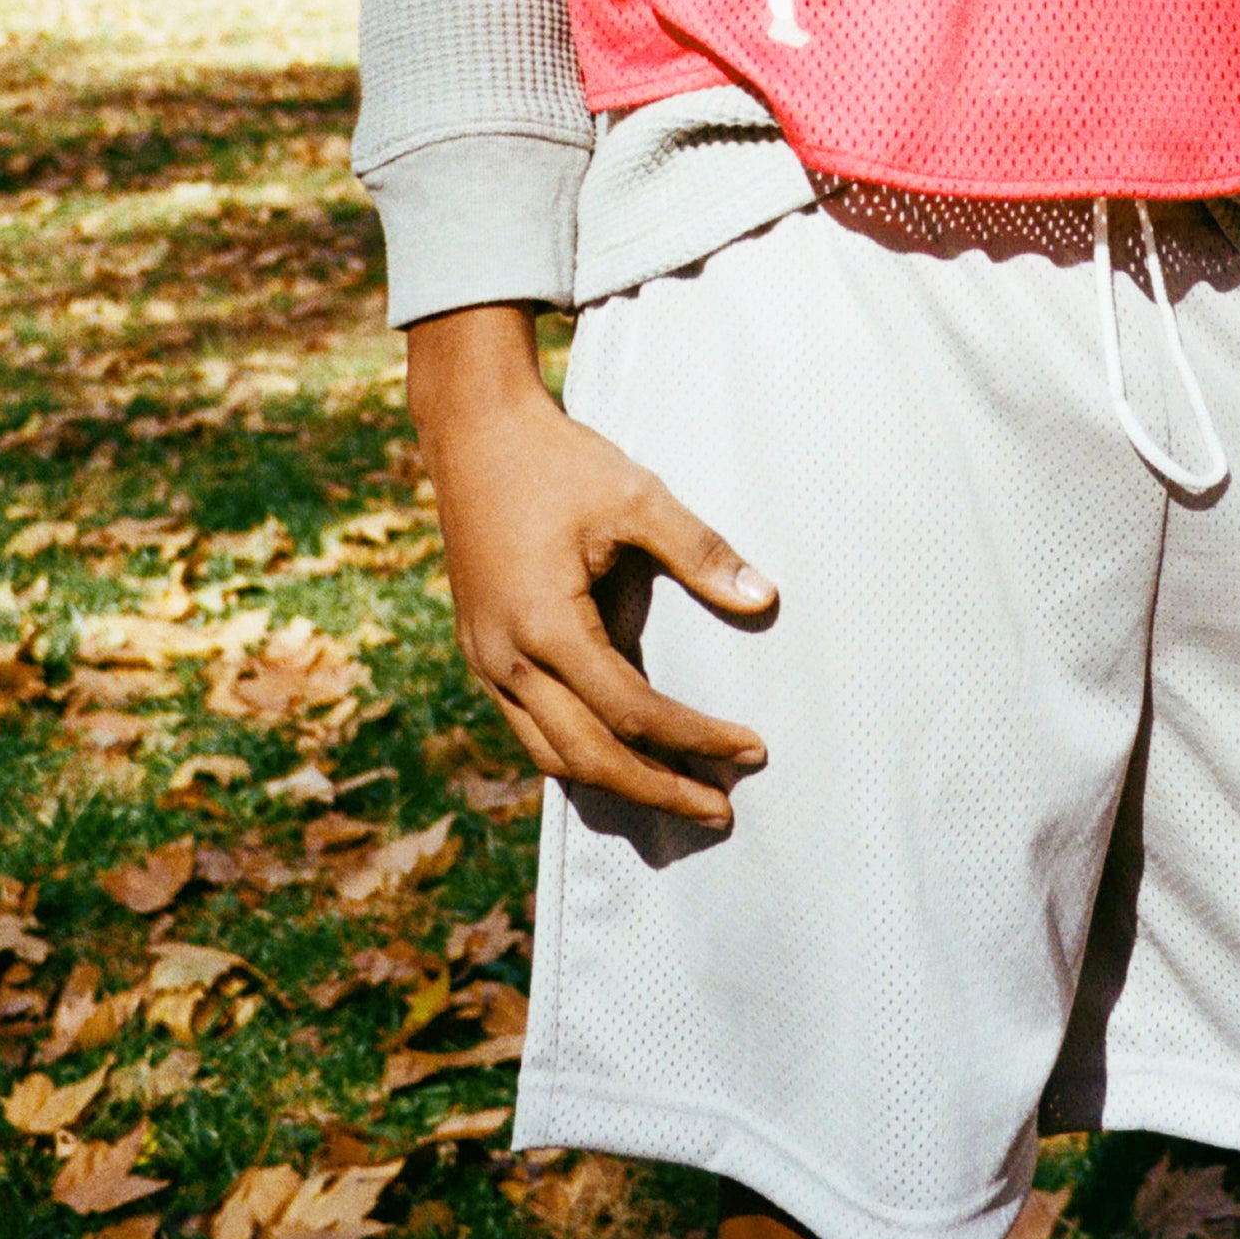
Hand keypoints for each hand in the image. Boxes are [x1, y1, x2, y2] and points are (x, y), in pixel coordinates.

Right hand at [408, 303, 775, 819]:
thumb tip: (765, 601)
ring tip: (679, 794)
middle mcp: (506, 661)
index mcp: (545, 629)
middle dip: (658, 789)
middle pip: (589, 758)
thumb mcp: (637, 497)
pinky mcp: (482, 651)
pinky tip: (620, 754)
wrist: (474, 429)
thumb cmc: (558, 462)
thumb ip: (700, 553)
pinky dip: (577, 751)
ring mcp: (486, 661)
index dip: (696, 738)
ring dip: (617, 781)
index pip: (634, 713)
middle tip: (721, 808)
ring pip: (552, 754)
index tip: (752, 748)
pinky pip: (530, 727)